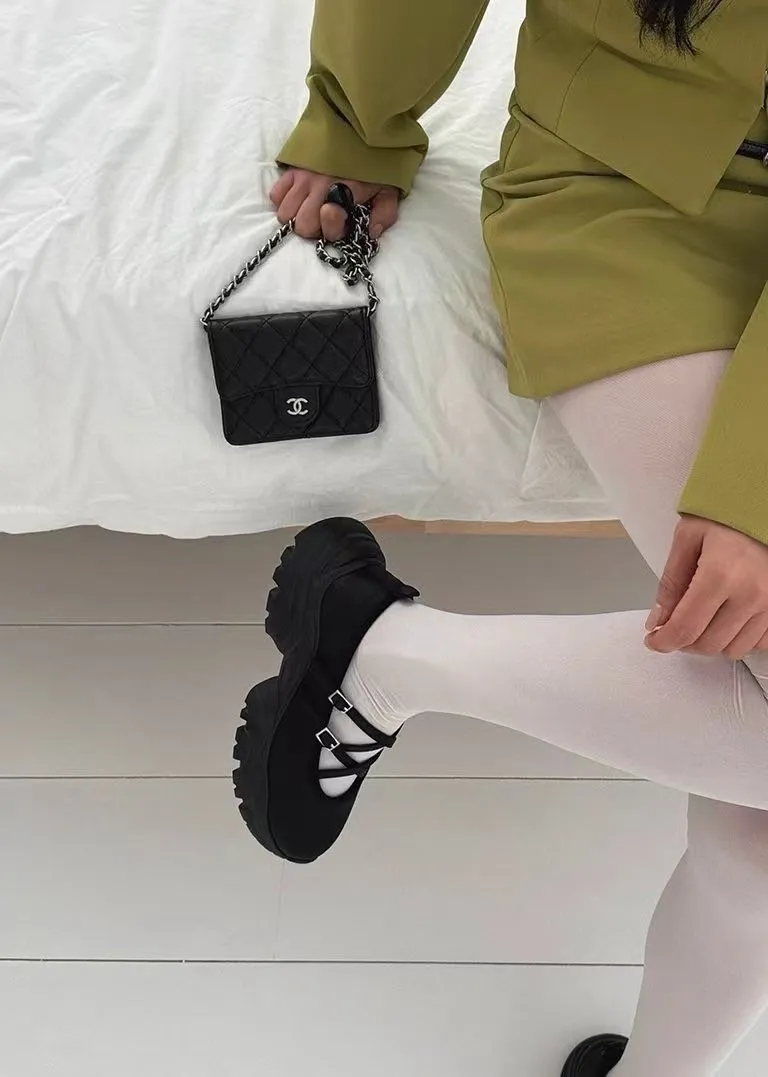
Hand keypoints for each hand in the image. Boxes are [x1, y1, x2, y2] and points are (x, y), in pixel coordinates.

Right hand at [270, 168, 399, 241]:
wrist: (361, 125)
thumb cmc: (376, 161)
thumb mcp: (389, 188)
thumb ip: (384, 214)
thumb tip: (370, 234)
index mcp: (346, 194)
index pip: (327, 228)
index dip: (332, 232)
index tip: (340, 221)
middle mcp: (320, 186)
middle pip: (301, 225)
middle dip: (312, 228)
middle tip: (322, 217)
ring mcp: (303, 176)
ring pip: (284, 212)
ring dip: (296, 216)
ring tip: (309, 208)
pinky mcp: (292, 167)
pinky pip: (275, 193)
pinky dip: (283, 200)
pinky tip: (298, 196)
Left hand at [644, 516, 767, 658]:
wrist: (765, 504)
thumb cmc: (727, 517)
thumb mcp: (687, 539)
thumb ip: (670, 582)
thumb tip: (657, 620)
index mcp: (720, 574)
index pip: (686, 627)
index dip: (664, 641)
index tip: (653, 640)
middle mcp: (750, 594)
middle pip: (708, 644)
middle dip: (683, 641)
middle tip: (674, 626)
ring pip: (733, 649)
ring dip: (711, 642)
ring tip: (701, 620)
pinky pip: (759, 643)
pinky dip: (738, 638)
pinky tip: (727, 619)